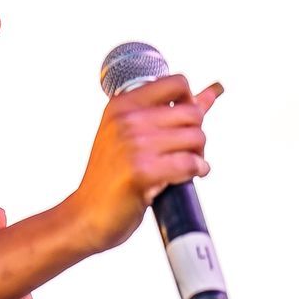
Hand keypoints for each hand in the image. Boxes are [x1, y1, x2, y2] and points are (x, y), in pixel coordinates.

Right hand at [63, 75, 222, 254]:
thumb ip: (172, 111)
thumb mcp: (133, 135)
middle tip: (186, 152)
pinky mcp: (142, 171)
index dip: (190, 102)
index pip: (177, 83)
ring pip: (196, 138)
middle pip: (192, 113)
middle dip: (197, 135)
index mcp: (121, 105)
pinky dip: (197, 171)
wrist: (86, 215)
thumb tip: (211, 93)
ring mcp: (133, 144)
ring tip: (184, 167)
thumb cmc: (110, 178)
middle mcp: (126, 119)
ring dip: (198, 155)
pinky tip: (188, 177)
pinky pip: (190, 163)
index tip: (184, 124)